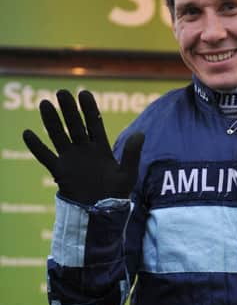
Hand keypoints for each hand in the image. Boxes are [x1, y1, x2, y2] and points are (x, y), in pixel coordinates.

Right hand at [23, 89, 143, 204]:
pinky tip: (27, 133)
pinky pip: (46, 157)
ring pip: (59, 136)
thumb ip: (132, 153)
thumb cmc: (116, 193)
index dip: (89, 109)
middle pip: (75, 125)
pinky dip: (36, 146)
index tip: (84, 93)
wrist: (102, 213)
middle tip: (62, 91)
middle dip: (68, 109)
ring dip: (51, 121)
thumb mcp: (128, 173)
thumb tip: (140, 134)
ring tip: (45, 103)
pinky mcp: (60, 172)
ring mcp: (71, 159)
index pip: (94, 123)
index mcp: (101, 148)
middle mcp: (84, 150)